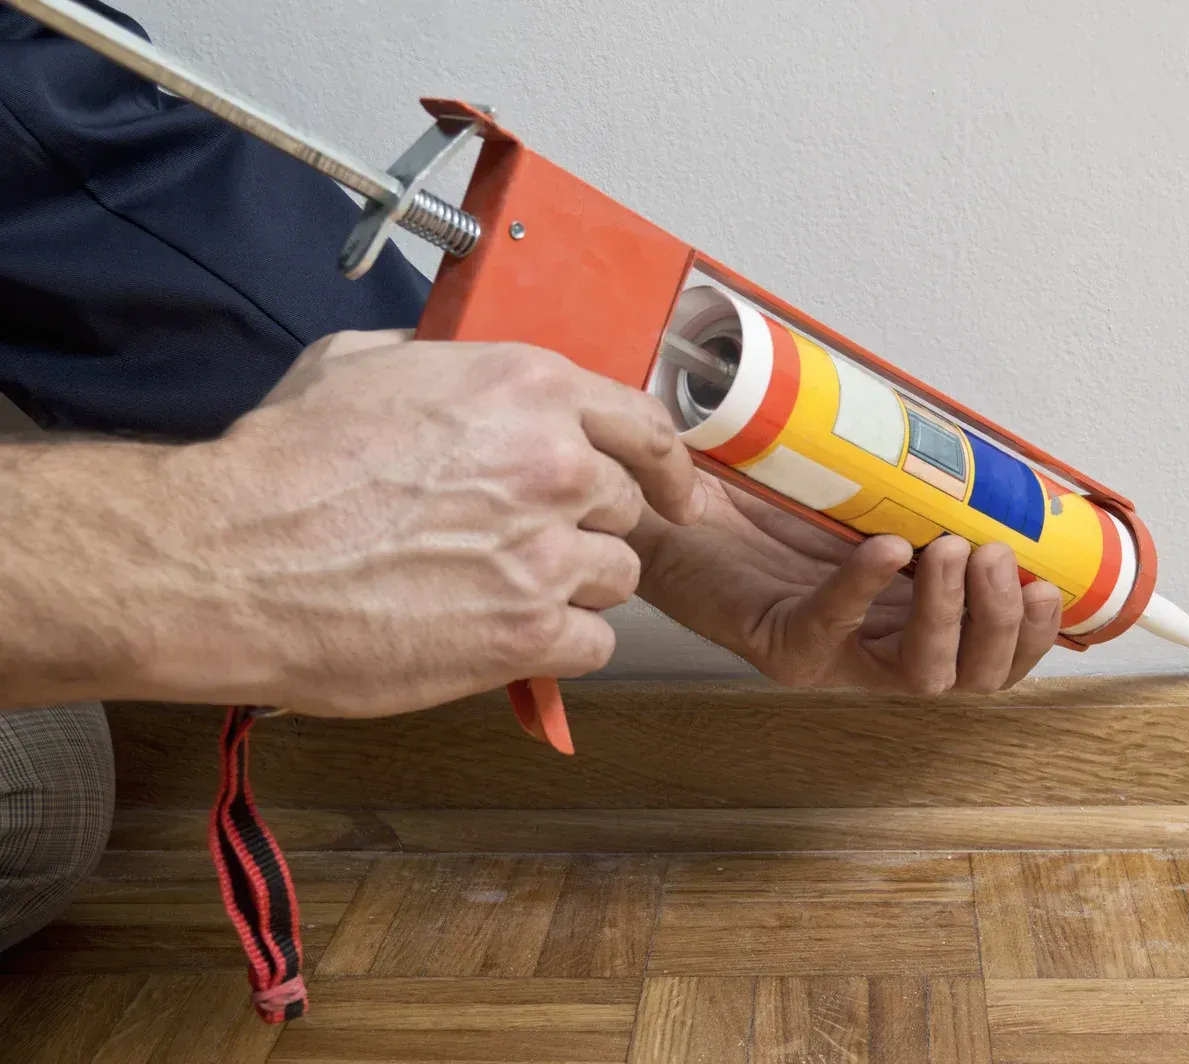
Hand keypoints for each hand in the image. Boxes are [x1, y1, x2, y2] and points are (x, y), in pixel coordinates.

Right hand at [146, 329, 704, 715]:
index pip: (646, 424)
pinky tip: (502, 635)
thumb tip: (457, 371)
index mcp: (527, 389)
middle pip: (624, 507)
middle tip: (527, 544)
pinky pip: (592, 643)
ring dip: (572, 587)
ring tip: (500, 591)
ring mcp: (548, 550)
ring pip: (617, 578)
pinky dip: (557, 645)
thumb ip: (440, 364)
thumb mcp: (361, 365)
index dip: (665, 464)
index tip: (675, 490)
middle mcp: (554, 464)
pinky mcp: (529, 630)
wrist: (233, 559)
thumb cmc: (283, 465)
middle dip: (584, 527)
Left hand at [632, 473, 1063, 694]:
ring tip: (954, 553)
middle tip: (999, 559)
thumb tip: (1001, 462)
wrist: (676, 502)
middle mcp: (876, 652)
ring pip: (918, 674)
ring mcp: (829, 657)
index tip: (1054, 585)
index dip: (1033, 635)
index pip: (993, 658)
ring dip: (950, 616)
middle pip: (971, 678)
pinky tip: (885, 549)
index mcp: (909, 622)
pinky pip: (832, 629)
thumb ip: (927, 495)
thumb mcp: (868, 495)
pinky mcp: (778, 646)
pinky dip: (864, 588)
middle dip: (1002, 623)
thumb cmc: (767, 500)